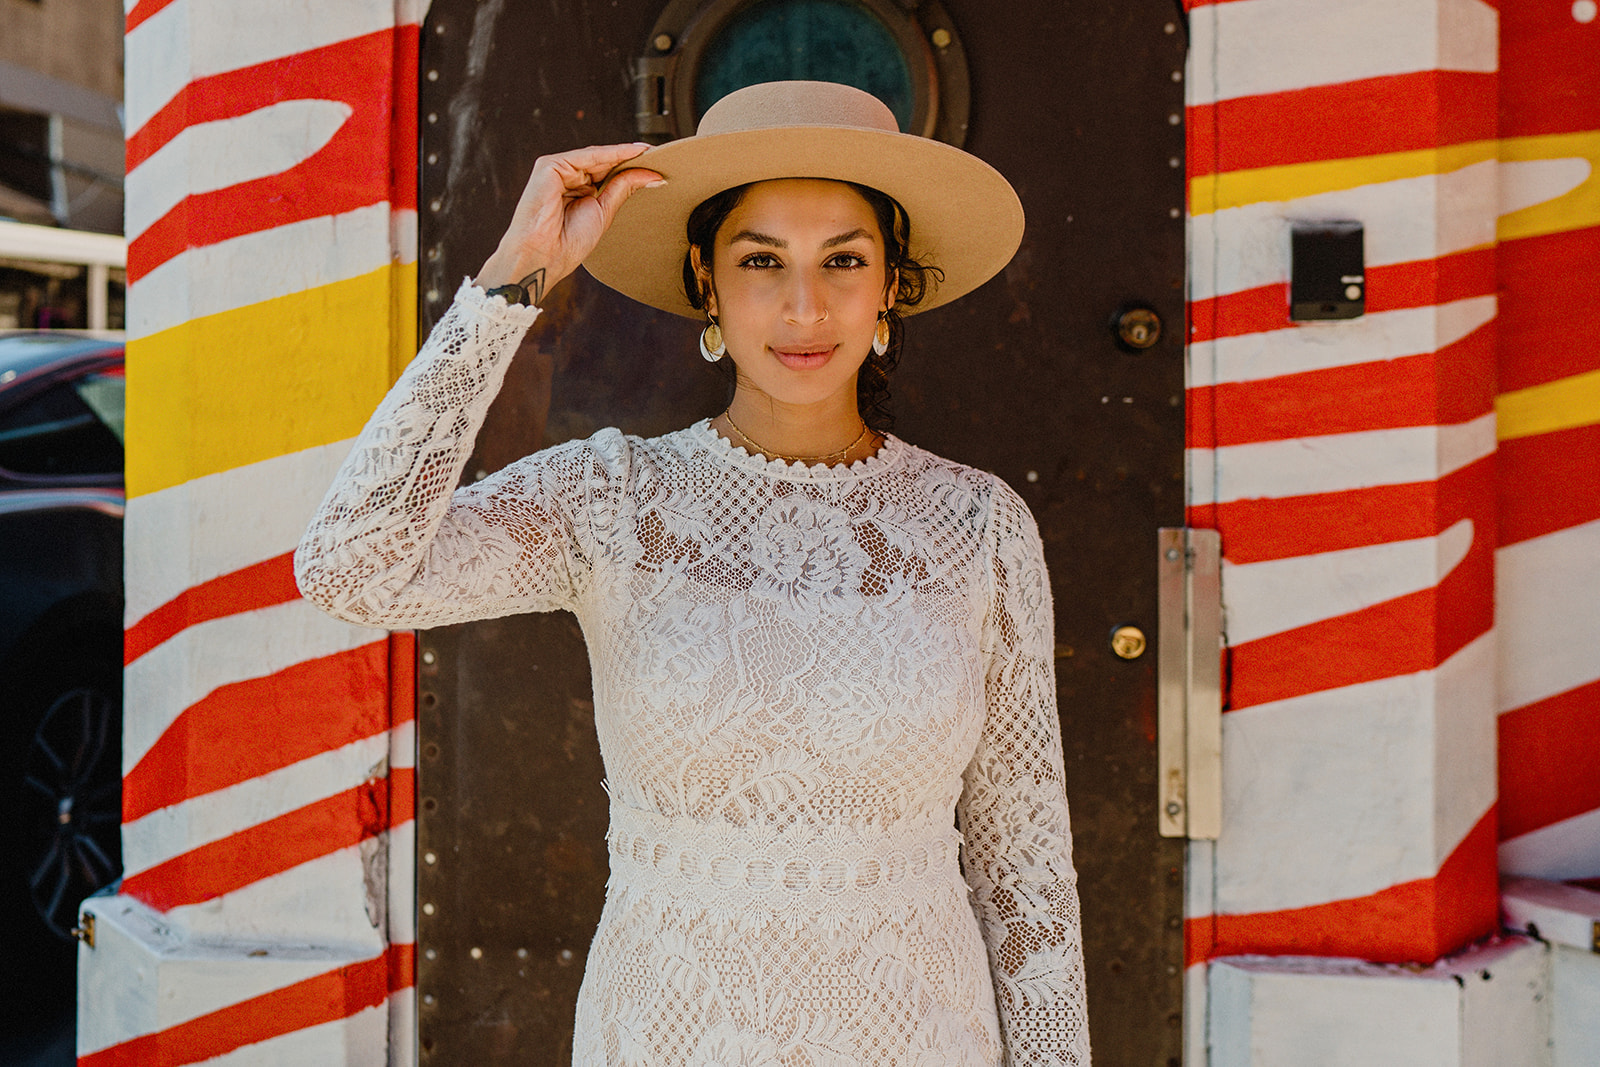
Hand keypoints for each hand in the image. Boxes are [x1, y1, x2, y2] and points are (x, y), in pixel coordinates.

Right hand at [475, 143, 662, 302]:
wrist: (544, 256)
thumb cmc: (568, 243)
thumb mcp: (604, 211)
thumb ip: (623, 188)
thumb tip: (652, 175)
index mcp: (576, 190)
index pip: (607, 173)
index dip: (631, 167)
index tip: (659, 164)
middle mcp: (566, 178)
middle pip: (603, 162)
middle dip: (631, 158)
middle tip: (662, 155)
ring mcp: (556, 170)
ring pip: (597, 157)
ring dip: (625, 154)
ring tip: (652, 153)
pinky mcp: (549, 166)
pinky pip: (586, 156)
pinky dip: (610, 154)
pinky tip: (633, 152)